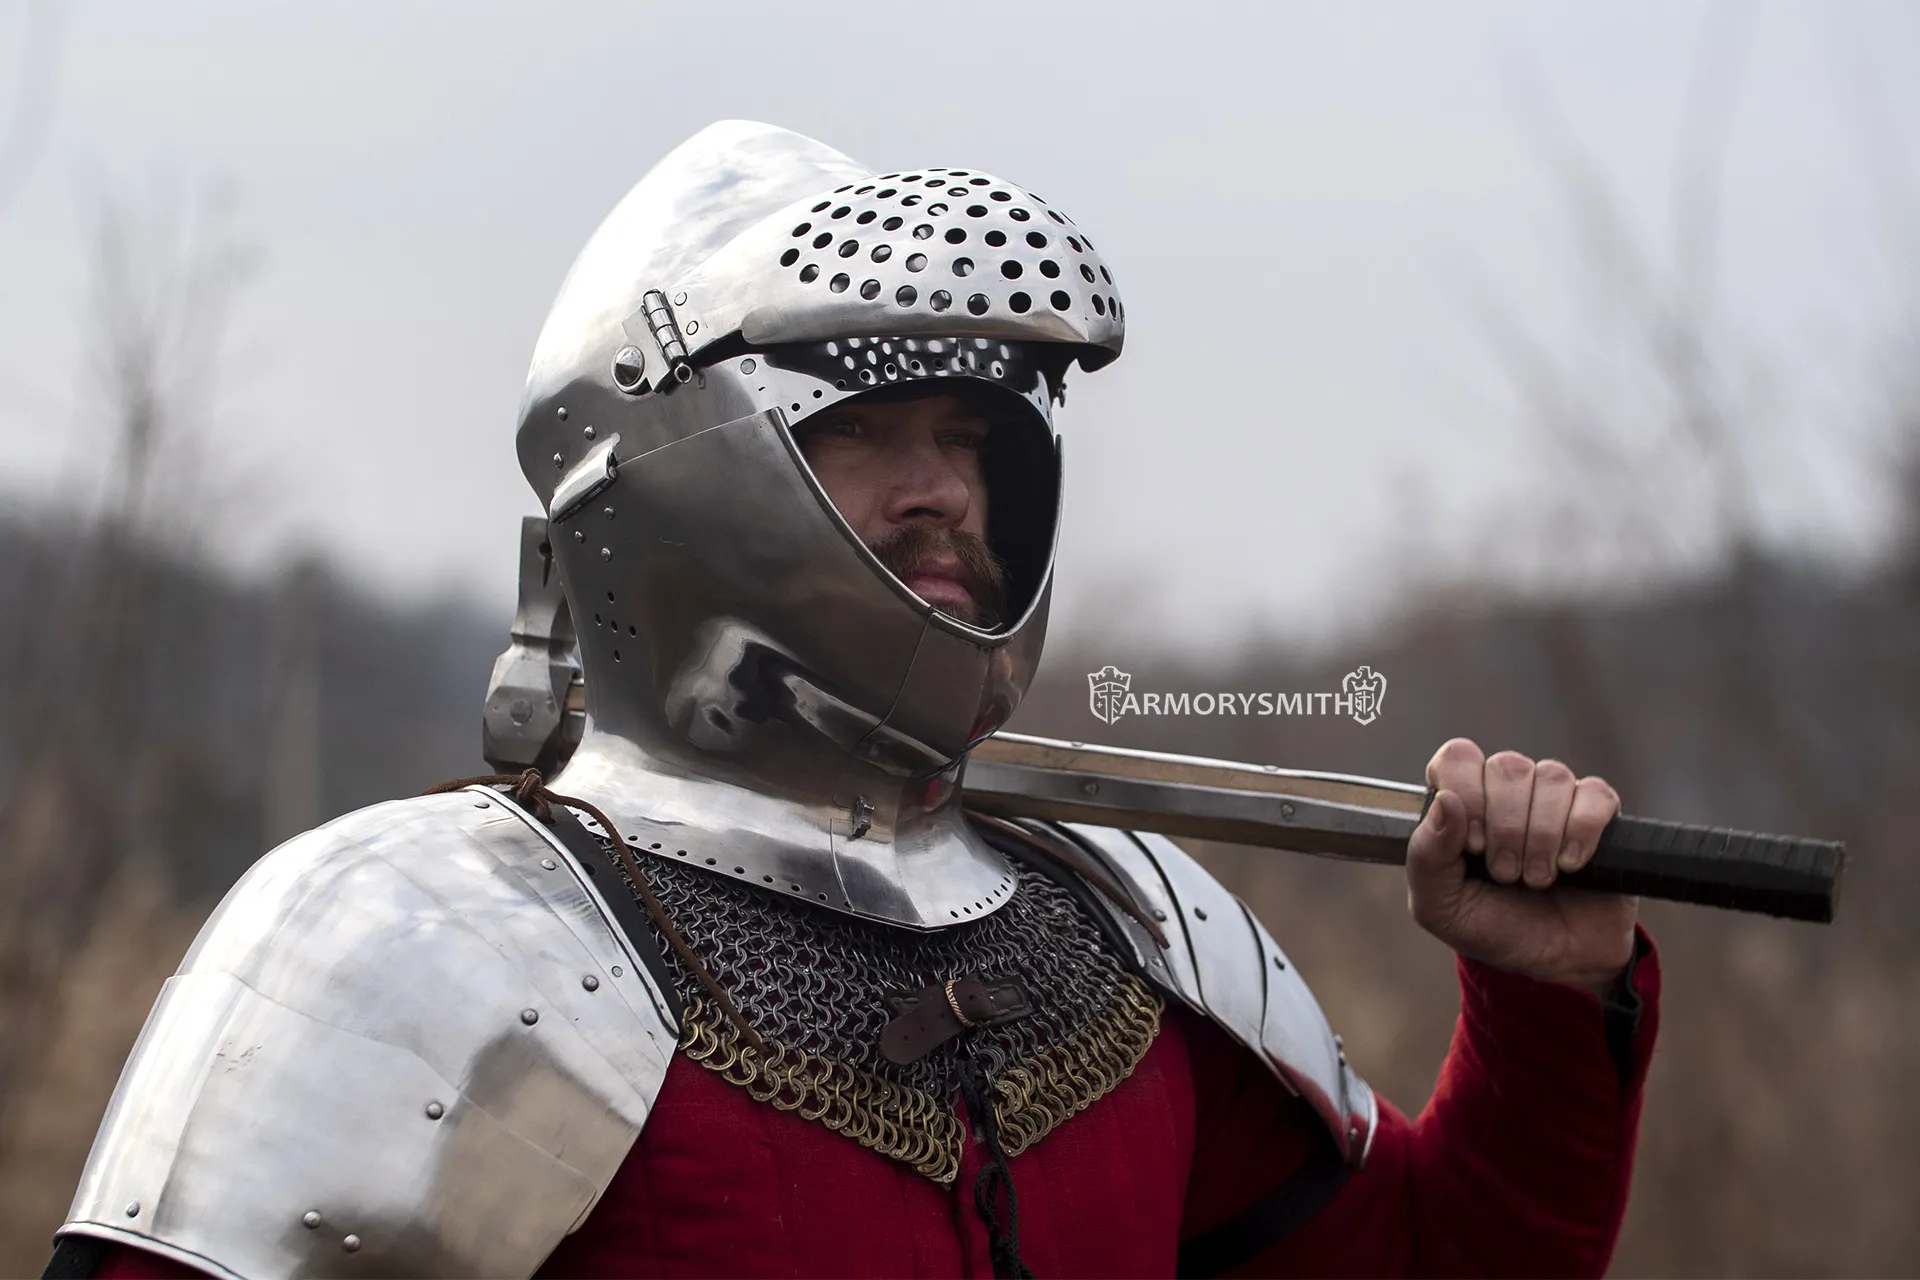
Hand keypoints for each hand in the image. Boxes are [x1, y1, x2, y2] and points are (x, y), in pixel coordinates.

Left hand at [1407, 738, 1637, 994]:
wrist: (1558, 964)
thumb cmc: (1494, 928)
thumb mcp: (1441, 907)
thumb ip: (1426, 856)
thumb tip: (1444, 801)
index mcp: (1463, 802)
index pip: (1458, 757)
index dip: (1466, 793)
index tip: (1472, 844)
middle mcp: (1507, 790)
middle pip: (1506, 767)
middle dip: (1505, 828)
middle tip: (1505, 874)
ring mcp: (1555, 798)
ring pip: (1550, 777)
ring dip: (1541, 836)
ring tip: (1536, 878)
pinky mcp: (1599, 812)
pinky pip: (1594, 795)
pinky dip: (1581, 832)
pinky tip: (1571, 865)